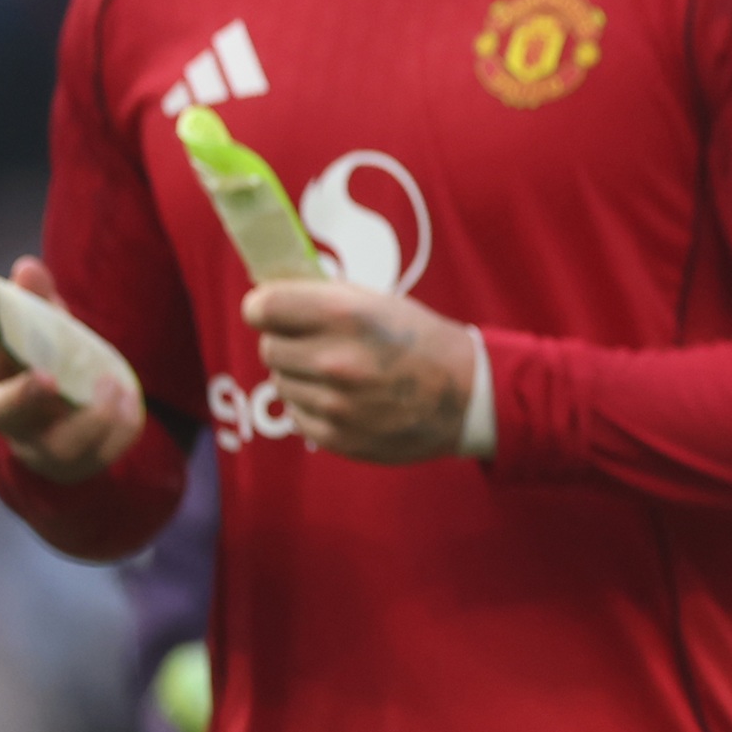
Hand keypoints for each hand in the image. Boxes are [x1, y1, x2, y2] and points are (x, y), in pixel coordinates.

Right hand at [0, 257, 141, 482]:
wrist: (67, 417)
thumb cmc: (50, 359)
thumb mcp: (47, 328)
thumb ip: (38, 300)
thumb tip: (26, 265)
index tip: (3, 327)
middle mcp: (8, 412)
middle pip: (4, 411)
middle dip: (24, 395)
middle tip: (48, 377)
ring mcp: (39, 443)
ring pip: (58, 444)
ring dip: (90, 418)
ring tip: (113, 384)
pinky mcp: (74, 461)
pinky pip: (99, 452)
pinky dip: (120, 427)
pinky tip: (131, 400)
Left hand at [244, 280, 478, 463]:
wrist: (468, 396)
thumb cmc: (423, 342)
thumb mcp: (382, 304)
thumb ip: (327, 298)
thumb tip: (271, 295)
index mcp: (347, 316)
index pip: (263, 307)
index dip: (263, 307)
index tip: (271, 310)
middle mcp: (335, 359)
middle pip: (269, 346)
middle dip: (288, 341)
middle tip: (318, 343)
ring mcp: (334, 402)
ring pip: (280, 381)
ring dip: (301, 375)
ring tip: (340, 374)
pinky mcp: (334, 436)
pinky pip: (296, 413)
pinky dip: (313, 405)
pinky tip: (346, 398)